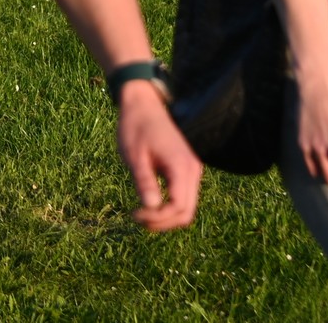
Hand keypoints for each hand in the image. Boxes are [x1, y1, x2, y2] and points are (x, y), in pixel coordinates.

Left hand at [114, 81, 200, 230]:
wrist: (143, 105)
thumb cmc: (135, 128)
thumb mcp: (134, 156)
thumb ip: (145, 181)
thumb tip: (151, 208)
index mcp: (181, 167)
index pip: (179, 207)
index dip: (158, 218)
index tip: (135, 214)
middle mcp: (192, 171)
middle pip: (186, 213)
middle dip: (162, 222)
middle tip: (137, 218)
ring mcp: (192, 171)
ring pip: (186, 208)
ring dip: (165, 217)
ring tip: (140, 214)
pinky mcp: (186, 170)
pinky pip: (182, 197)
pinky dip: (168, 207)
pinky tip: (148, 204)